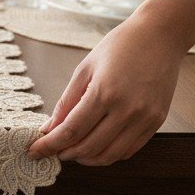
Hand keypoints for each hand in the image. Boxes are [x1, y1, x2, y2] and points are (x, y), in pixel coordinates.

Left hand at [27, 16, 183, 165]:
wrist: (160, 35)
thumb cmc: (120, 46)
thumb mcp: (85, 69)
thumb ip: (66, 102)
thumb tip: (49, 128)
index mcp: (104, 92)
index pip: (71, 131)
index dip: (50, 145)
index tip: (35, 151)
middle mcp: (127, 109)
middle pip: (89, 147)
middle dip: (66, 154)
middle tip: (54, 151)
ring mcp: (145, 118)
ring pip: (110, 155)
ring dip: (87, 159)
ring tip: (73, 152)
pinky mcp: (157, 122)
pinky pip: (129, 150)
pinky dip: (109, 154)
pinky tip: (97, 146)